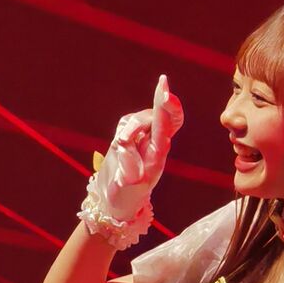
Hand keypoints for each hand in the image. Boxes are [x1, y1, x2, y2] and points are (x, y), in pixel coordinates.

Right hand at [95, 74, 184, 220]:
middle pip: (160, 117)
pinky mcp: (132, 136)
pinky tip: (121, 142)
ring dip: (130, 126)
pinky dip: (125, 127)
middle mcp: (154, 145)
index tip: (166, 97)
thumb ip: (127, 166)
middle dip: (161, 100)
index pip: (164, 130)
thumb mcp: (126, 185)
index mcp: (157, 157)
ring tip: (120, 144)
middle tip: (163, 82)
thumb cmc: (125, 196)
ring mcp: (144, 139)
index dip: (166, 113)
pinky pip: (129, 122)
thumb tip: (124, 144)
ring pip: (140, 118)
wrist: (117, 200)